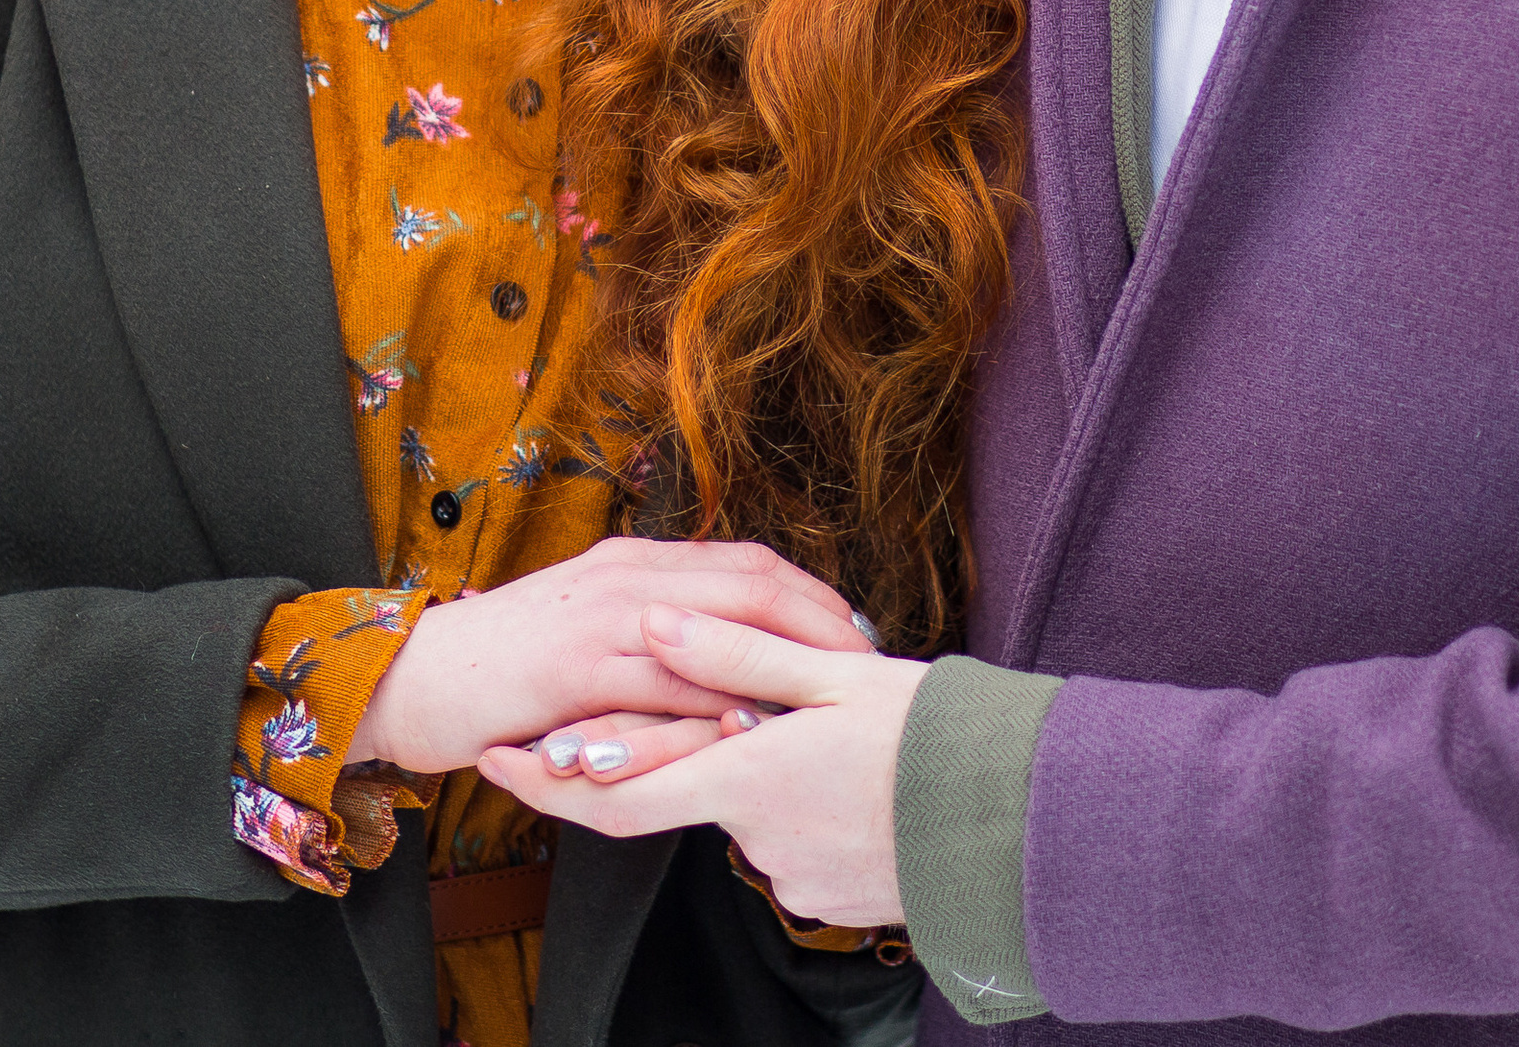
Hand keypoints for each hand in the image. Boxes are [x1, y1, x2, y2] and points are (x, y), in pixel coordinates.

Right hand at [351, 538, 862, 776]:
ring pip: (719, 628)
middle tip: (871, 667)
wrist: (411, 676)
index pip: (748, 561)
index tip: (859, 632)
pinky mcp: (576, 668)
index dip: (812, 595)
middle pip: (752, 583)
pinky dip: (716, 705)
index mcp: (635, 560)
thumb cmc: (506, 665)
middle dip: (822, 624)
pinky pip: (665, 686)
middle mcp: (628, 575)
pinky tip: (753, 730)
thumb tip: (727, 652)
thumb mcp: (588, 625)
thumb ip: (652, 626)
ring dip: (784, 664)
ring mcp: (602, 616)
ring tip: (836, 701)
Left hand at [477, 601, 924, 927]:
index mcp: (744, 774)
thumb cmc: (931, 737)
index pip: (621, 794)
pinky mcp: (833, 896)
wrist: (1021, 823)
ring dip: (768, 773)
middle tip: (721, 713)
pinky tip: (857, 776)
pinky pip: (796, 841)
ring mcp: (795, 875)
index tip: (497, 760)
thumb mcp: (831, 677)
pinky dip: (806, 807)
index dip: (553, 780)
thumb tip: (656, 622)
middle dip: (691, 750)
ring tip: (839, 735)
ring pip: (752, 811)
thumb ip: (734, 651)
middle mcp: (756, 836)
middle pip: (695, 787)